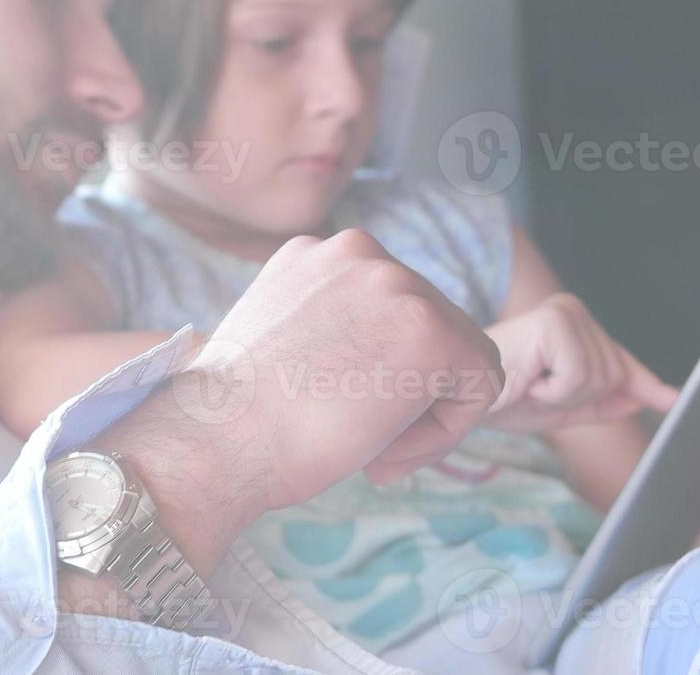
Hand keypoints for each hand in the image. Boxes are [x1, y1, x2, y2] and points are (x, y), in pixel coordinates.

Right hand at [182, 229, 506, 508]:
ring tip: (373, 449)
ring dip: (427, 410)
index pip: (388, 309)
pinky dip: (445, 429)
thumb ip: (328, 326)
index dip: (377, 373)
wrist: (219, 440)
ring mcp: (397, 283)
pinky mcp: (432, 328)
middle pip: (431, 325)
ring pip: (461, 354)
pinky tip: (386, 448)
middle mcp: (358, 250)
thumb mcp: (280, 339)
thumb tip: (375, 352)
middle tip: (363, 444)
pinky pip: (479, 384)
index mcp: (315, 251)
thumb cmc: (238, 415)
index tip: (339, 414)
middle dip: (408, 389)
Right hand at [481, 292, 678, 432]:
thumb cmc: (498, 397)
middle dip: (576, 397)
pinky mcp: (553, 324)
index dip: (645, 384)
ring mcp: (563, 313)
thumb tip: (641, 400)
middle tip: (534, 390)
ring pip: (600, 378)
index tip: (673, 399)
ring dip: (561, 396)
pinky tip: (527, 379)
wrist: (458, 396)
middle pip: (614, 375)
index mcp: (572, 324)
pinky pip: (579, 376)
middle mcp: (571, 310)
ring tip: (528, 385)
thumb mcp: (558, 406)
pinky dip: (553, 391)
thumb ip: (601, 403)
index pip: (621, 360)